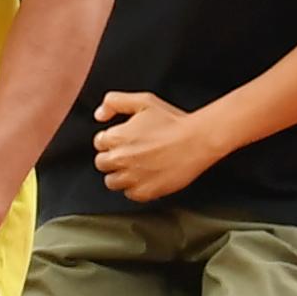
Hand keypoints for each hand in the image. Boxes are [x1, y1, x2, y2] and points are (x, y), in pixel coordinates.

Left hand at [89, 90, 220, 203]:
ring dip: (120, 174)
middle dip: (112, 157)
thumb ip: (115, 102)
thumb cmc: (173, 121)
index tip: (124, 140)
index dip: (111, 140)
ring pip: (112, 182)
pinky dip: (135, 187)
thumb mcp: (143, 101)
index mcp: (117, 137)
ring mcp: (132, 178)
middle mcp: (120, 159)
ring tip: (138, 166)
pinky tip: (147, 176)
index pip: (99, 143)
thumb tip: (99, 115)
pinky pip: (130, 194)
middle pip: (101, 164)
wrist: (197, 141)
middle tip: (130, 153)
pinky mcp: (145, 192)